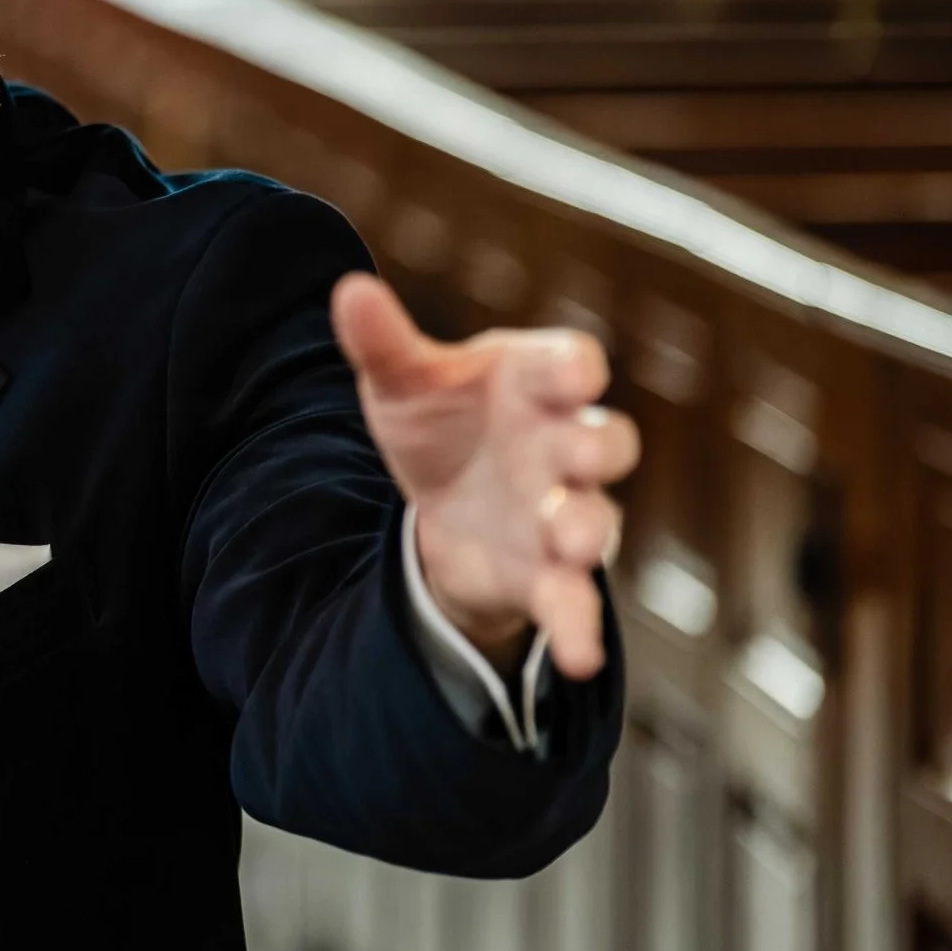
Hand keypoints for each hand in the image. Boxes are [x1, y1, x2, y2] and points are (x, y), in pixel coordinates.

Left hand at [329, 273, 637, 680]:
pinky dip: (580, 627)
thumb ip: (382, 342)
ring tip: (571, 538)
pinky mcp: (548, 573)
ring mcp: (563, 511)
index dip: (575, 368)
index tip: (573, 373)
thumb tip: (347, 292)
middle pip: (604, 441)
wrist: (443, 496)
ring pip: (597, 520)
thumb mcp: (402, 382)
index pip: (572, 364)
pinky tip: (578, 658)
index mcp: (535, 382)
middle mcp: (562, 445)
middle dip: (598, 448)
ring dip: (589, 528)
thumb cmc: (440, 419)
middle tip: (582, 454)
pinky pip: (574, 601)